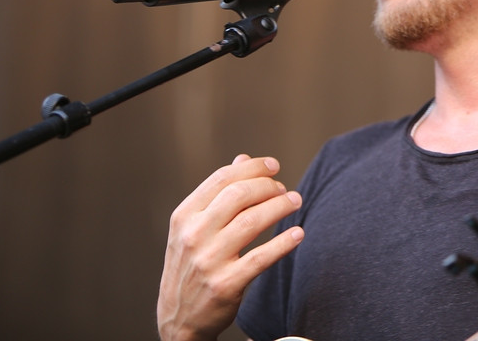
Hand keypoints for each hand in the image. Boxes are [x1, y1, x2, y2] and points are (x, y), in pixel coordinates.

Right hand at [157, 154, 304, 340]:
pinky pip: (261, 257)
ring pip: (252, 221)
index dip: (252, 168)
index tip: (274, 166)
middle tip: (285, 189)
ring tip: (295, 202)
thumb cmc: (191, 265)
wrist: (179, 319)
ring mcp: (208, 261)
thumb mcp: (192, 228)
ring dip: (280, 207)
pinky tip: (298, 233)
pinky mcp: (225, 284)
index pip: (221, 179)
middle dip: (268, 186)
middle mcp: (193, 236)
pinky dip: (283, 242)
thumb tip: (243, 158)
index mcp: (184, 217)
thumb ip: (217, 194)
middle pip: (239, 195)